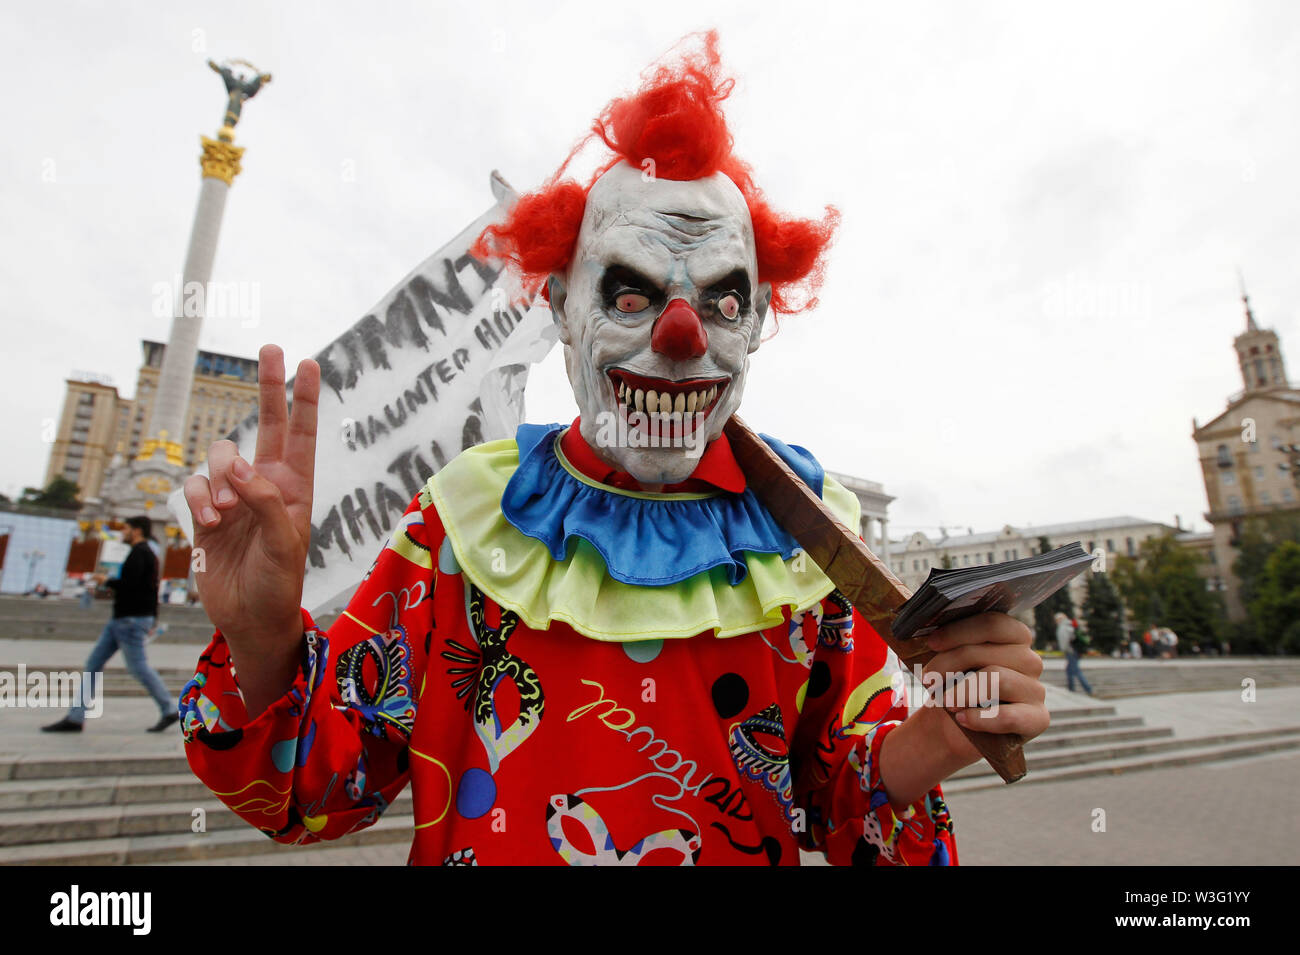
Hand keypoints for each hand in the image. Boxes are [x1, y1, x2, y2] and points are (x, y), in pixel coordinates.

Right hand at [182, 344, 319, 715]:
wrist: (249, 619)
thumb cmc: (278, 583)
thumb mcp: (283, 542)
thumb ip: (266, 500)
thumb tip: (241, 465)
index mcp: (296, 488)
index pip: (302, 434)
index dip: (305, 399)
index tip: (309, 362)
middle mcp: (266, 484)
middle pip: (265, 424)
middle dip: (268, 387)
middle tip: (270, 348)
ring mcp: (235, 496)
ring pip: (220, 457)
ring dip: (220, 477)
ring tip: (226, 513)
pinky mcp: (206, 512)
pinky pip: (196, 486)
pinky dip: (200, 499)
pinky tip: (210, 522)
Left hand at [922, 612, 1048, 765]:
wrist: (960, 727)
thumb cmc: (956, 686)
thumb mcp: (950, 662)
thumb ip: (946, 643)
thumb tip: (923, 630)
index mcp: (1014, 637)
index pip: (993, 623)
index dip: (959, 631)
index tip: (931, 643)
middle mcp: (1030, 660)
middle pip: (987, 652)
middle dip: (949, 664)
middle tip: (927, 678)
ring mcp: (1036, 689)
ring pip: (996, 679)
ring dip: (962, 691)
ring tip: (943, 701)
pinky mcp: (1038, 719)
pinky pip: (1009, 716)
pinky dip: (979, 718)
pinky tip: (962, 719)